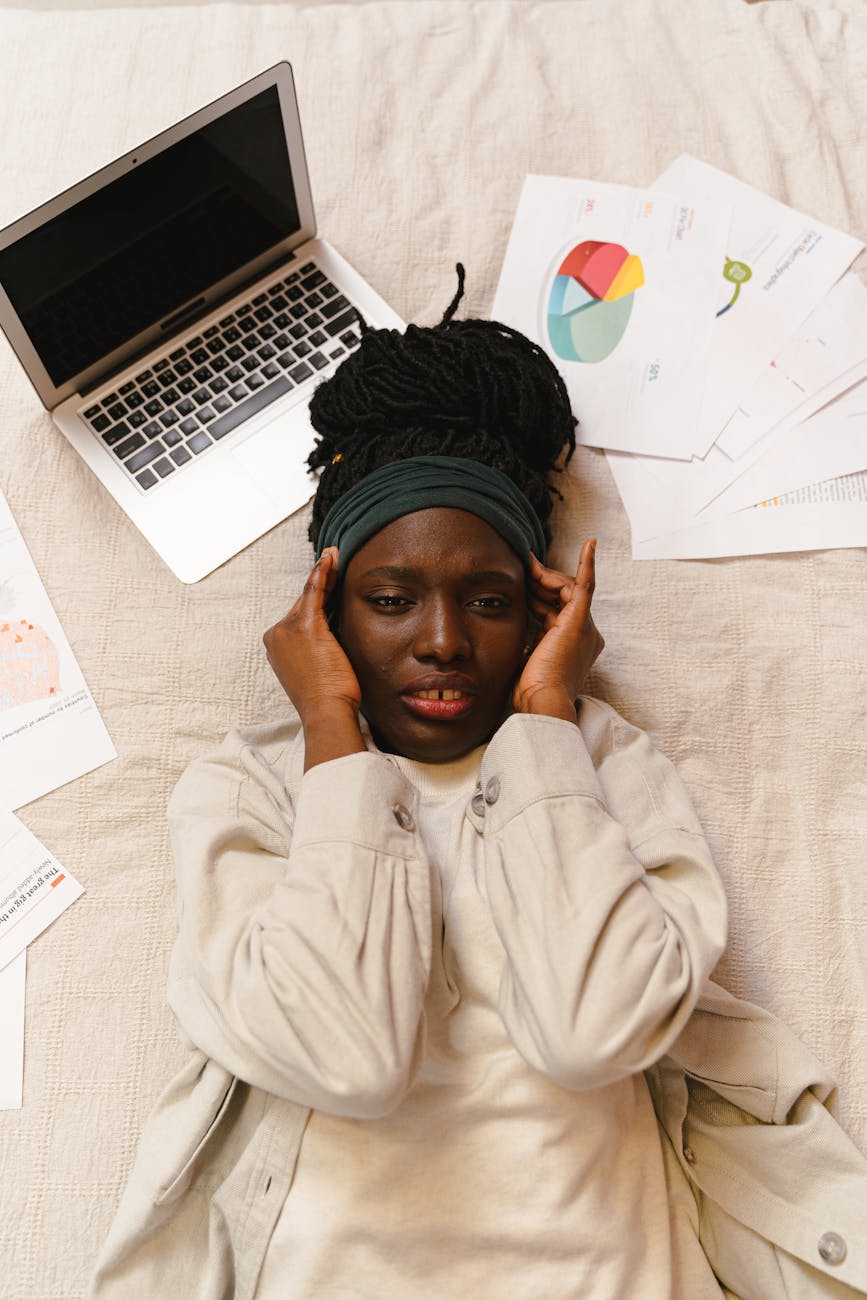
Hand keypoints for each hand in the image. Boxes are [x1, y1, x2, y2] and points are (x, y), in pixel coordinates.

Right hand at [263, 548, 365, 767]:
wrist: (326, 711)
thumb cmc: (328, 698)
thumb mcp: (317, 670)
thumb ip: (317, 650)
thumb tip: (332, 639)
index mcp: (278, 647)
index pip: (298, 615)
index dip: (315, 598)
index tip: (325, 582)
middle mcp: (276, 635)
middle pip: (302, 604)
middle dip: (319, 584)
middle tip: (333, 561)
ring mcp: (287, 629)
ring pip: (309, 595)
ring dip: (323, 573)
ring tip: (333, 556)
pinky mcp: (305, 625)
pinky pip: (314, 590)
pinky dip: (322, 573)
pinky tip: (329, 559)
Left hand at [513, 540, 603, 722]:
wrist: (541, 702)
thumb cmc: (532, 692)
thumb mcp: (529, 661)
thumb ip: (529, 643)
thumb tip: (516, 634)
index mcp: (575, 645)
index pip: (556, 610)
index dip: (538, 596)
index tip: (521, 585)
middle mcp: (586, 635)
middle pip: (562, 597)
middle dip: (540, 583)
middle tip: (522, 568)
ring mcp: (585, 626)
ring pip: (567, 589)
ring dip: (545, 576)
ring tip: (527, 565)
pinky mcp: (579, 620)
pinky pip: (585, 585)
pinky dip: (587, 564)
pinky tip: (589, 544)